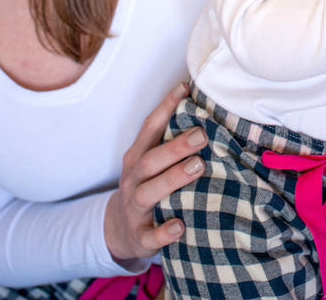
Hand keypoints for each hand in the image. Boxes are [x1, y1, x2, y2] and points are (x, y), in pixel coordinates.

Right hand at [104, 82, 205, 262]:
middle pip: (150, 161)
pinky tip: (179, 226)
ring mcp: (134, 209)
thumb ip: (171, 141)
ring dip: (173, 179)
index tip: (184, 87)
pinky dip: (164, 232)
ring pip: (149, 193)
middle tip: (202, 134)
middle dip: (175, 147)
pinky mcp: (140, 237)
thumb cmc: (146, 187)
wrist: (120, 232)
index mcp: (137, 158)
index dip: (165, 107)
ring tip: (198, 167)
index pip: (149, 129)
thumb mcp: (151, 163)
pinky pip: (150, 236)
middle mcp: (133, 180)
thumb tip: (205, 110)